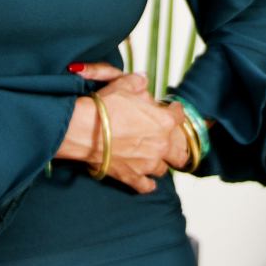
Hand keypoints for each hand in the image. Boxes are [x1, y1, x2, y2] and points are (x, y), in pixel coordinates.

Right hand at [55, 63, 188, 193]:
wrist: (85, 128)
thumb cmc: (104, 107)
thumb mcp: (122, 85)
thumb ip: (137, 82)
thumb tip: (142, 79)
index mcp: (164, 121)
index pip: (180, 116)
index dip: (176, 111)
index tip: (172, 110)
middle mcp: (161, 144)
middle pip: (180, 153)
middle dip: (178, 148)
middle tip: (170, 142)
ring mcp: (147, 163)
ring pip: (163, 169)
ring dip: (160, 163)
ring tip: (153, 158)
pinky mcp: (132, 176)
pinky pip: (146, 186)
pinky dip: (147, 184)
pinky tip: (146, 181)